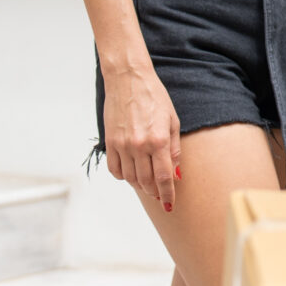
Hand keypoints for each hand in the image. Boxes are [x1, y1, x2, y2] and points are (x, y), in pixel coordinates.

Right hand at [100, 63, 182, 212]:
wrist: (128, 81)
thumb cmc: (155, 98)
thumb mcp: (173, 121)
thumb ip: (174, 149)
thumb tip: (176, 173)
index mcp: (159, 140)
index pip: (164, 177)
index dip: (167, 194)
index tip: (170, 204)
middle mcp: (139, 146)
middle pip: (146, 181)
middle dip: (155, 192)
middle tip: (161, 196)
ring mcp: (121, 145)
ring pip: (130, 178)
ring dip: (140, 186)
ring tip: (148, 186)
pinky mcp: (109, 142)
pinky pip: (114, 169)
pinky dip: (123, 176)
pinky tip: (131, 174)